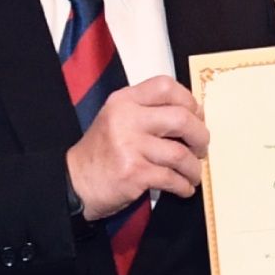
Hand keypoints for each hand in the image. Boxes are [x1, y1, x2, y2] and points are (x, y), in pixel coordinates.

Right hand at [65, 77, 205, 219]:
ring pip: (181, 153)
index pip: (166, 86)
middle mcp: (127, 119)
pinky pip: (171, 178)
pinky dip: (183, 186)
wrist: (74, 183)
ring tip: (192, 174)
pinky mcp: (134, 173)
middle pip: (182, 119)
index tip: (196, 116)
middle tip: (201, 148)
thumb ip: (149, 111)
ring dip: (193, 168)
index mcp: (124, 100)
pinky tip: (183, 188)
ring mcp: (130, 146)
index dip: (189, 101)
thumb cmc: (102, 152)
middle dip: (200, 136)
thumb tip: (194, 115)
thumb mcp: (118, 119)